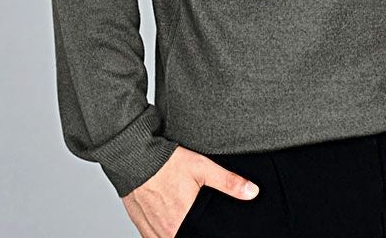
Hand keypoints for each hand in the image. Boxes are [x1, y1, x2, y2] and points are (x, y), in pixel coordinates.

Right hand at [120, 144, 259, 236]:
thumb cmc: (167, 162)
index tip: (208, 228)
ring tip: (185, 219)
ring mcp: (150, 230)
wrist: (133, 156)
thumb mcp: (202, 167)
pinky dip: (163, 233)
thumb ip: (228, 182)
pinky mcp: (140, 224)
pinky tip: (171, 222)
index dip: (205, 233)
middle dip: (193, 232)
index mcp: (181, 223)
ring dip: (178, 232)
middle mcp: (165, 232)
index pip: (199, 237)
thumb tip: (252, 192)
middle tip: (197, 220)